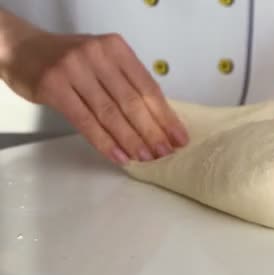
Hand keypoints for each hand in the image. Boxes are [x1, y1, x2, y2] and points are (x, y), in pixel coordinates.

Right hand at [2, 29, 188, 164]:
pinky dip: (105, 142)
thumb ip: (128, 83)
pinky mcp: (54, 86)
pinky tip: (119, 156)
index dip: (166, 116)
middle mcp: (97, 55)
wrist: (24, 50)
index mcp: (116, 48)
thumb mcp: (104, 61)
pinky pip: (85, 121)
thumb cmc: (71, 60)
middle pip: (132, 102)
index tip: (179, 138)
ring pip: (111, 113)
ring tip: (146, 158)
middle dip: (152, 131)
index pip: (148, 87)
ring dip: (132, 140)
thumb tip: (160, 122)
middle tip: (165, 152)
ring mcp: (74, 69)